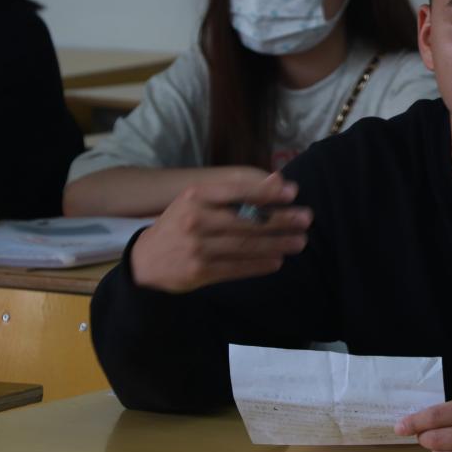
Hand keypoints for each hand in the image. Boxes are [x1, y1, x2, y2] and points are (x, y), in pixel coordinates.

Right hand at [130, 171, 311, 292]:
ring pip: (246, 245)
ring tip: (299, 241)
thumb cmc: (180, 223)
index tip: (293, 192)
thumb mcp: (198, 200)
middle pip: (247, 220)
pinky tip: (277, 260)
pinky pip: (237, 267)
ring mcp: (197, 248)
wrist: (146, 260)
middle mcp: (196, 220)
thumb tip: (277, 179)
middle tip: (306, 218)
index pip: (237, 191)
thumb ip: (234, 191)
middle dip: (281, 219)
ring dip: (277, 243)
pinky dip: (260, 264)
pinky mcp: (200, 272)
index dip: (266, 191)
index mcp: (195, 197)